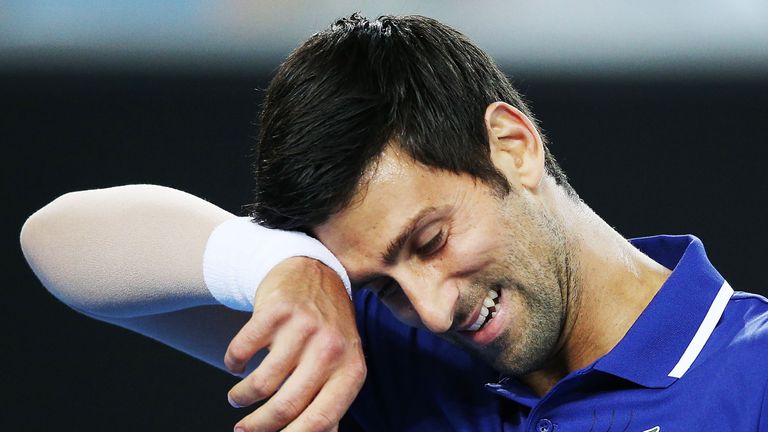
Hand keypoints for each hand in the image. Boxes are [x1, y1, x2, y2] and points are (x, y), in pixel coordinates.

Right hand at [224, 257, 365, 431]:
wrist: (315, 273)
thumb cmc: (327, 332)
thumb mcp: (341, 365)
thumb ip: (330, 404)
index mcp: (351, 371)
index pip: (321, 420)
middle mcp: (331, 349)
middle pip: (285, 406)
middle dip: (257, 426)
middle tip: (242, 431)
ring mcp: (304, 328)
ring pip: (260, 383)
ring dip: (241, 396)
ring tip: (238, 396)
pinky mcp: (276, 310)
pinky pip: (241, 352)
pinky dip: (233, 363)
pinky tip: (236, 364)